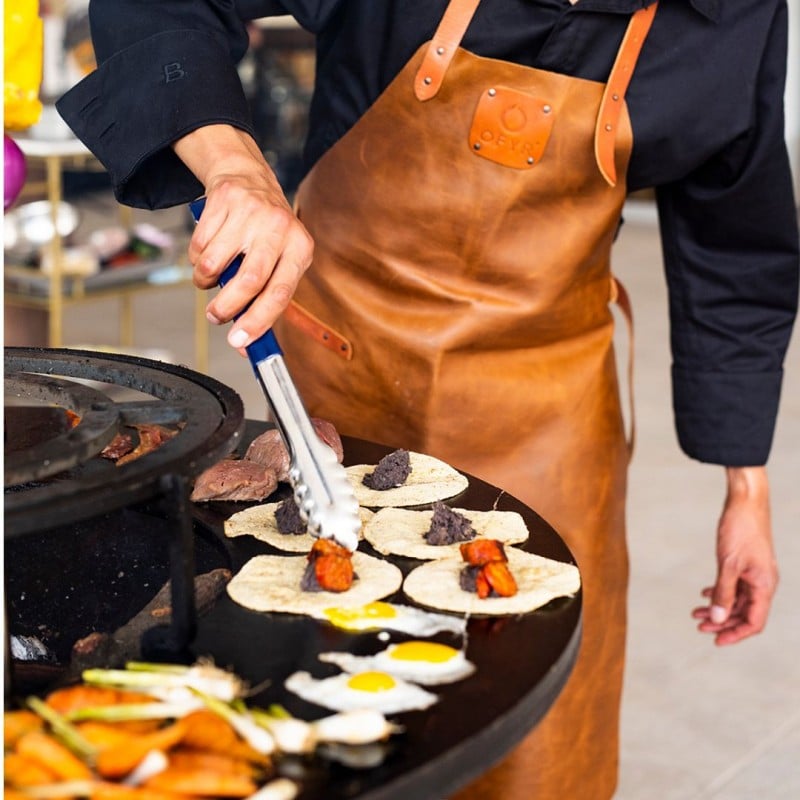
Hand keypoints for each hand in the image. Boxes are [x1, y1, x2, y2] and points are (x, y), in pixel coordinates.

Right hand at [173, 125, 313, 348]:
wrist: (248, 178)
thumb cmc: (266, 233)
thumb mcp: (279, 261)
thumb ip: (266, 299)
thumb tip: (246, 343)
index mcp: (300, 248)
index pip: (281, 293)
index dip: (259, 321)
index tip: (239, 341)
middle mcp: (279, 228)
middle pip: (249, 281)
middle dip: (227, 307)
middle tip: (215, 317)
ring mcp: (252, 212)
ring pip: (216, 263)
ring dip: (205, 280)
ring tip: (208, 279)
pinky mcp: (224, 200)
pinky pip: (199, 245)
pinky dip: (197, 260)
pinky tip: (207, 253)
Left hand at [692, 466, 778, 644]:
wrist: (745, 502)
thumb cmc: (740, 529)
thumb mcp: (728, 564)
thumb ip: (723, 593)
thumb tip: (718, 620)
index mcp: (764, 586)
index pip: (754, 622)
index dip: (735, 634)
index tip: (715, 640)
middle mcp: (763, 583)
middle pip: (744, 613)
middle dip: (722, 622)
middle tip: (698, 625)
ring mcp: (755, 573)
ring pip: (738, 600)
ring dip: (719, 608)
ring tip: (696, 612)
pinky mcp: (747, 564)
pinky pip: (735, 586)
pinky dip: (720, 592)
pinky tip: (705, 593)